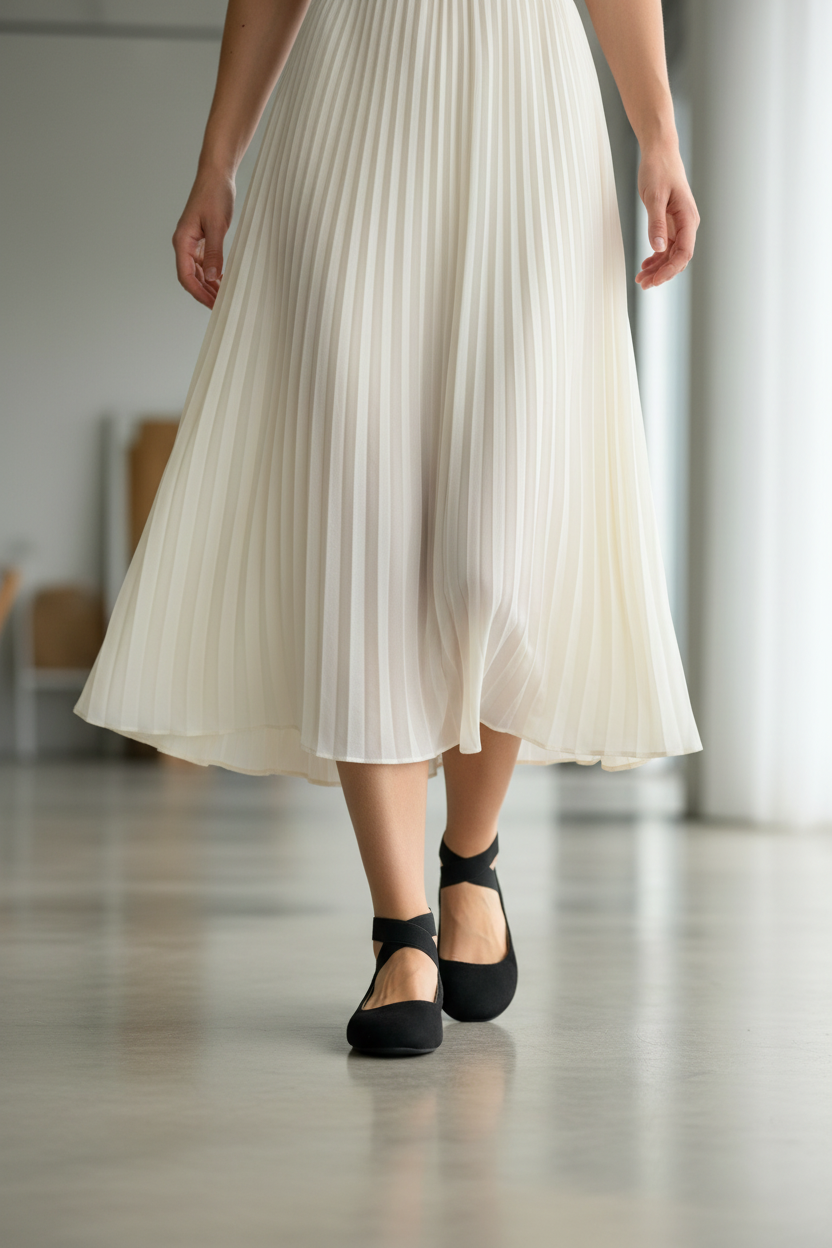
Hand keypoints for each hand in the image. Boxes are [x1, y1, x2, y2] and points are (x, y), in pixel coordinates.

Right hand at [172, 168, 235, 308]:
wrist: (216, 174)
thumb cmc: (215, 195)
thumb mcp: (217, 226)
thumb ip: (214, 253)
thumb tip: (212, 278)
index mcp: (182, 241)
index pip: (186, 276)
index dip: (199, 294)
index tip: (213, 306)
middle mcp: (184, 243)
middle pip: (190, 277)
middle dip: (205, 293)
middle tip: (222, 306)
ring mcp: (191, 242)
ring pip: (197, 271)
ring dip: (209, 285)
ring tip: (224, 297)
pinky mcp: (201, 238)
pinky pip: (203, 262)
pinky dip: (212, 274)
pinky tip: (223, 281)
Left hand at [636, 144, 699, 289]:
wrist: (659, 153)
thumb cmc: (659, 170)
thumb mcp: (654, 197)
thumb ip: (656, 223)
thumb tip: (658, 248)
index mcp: (688, 218)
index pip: (684, 253)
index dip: (670, 269)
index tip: (655, 280)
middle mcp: (686, 224)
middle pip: (678, 258)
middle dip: (662, 273)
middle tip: (643, 284)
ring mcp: (678, 224)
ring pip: (670, 254)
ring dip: (657, 268)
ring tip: (640, 278)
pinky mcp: (670, 222)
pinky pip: (665, 246)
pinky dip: (656, 257)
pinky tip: (645, 264)